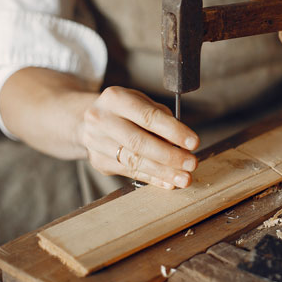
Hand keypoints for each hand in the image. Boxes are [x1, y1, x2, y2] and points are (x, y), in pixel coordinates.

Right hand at [81, 86, 198, 188]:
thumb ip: (161, 118)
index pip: (149, 117)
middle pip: (139, 142)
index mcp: (115, 98)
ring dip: (163, 172)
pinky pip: (130, 172)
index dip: (173, 131)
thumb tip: (181, 143)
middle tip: (191, 164)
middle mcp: (100, 119)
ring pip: (134, 161)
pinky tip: (168, 182)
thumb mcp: (141, 102)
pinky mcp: (98, 161)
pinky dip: (152, 178)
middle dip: (170, 156)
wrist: (87, 120)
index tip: (193, 143)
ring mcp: (96, 142)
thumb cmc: (124, 110)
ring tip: (184, 178)